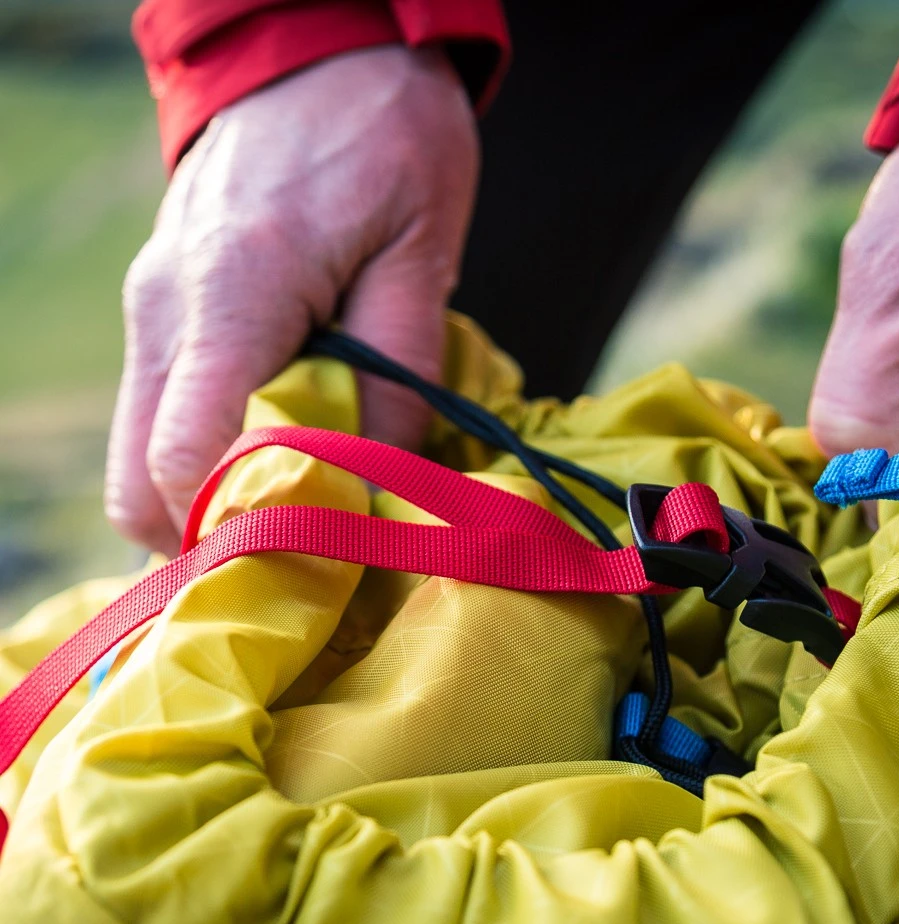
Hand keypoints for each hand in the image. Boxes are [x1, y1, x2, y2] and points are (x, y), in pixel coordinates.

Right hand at [107, 46, 478, 554]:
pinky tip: (273, 454)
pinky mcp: (161, 312)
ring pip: (139, 456)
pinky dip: (202, 457)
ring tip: (293, 512)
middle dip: (208, 535)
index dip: (230, 529)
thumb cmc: (382, 136)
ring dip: (204, 501)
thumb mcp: (421, 253)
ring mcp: (149, 311)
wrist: (317, 47)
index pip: (183, 459)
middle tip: (298, 558)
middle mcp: (164, 311)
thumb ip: (397, 376)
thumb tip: (375, 478)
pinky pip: (160, 416)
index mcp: (231, 295)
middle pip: (138, 481)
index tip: (299, 560)